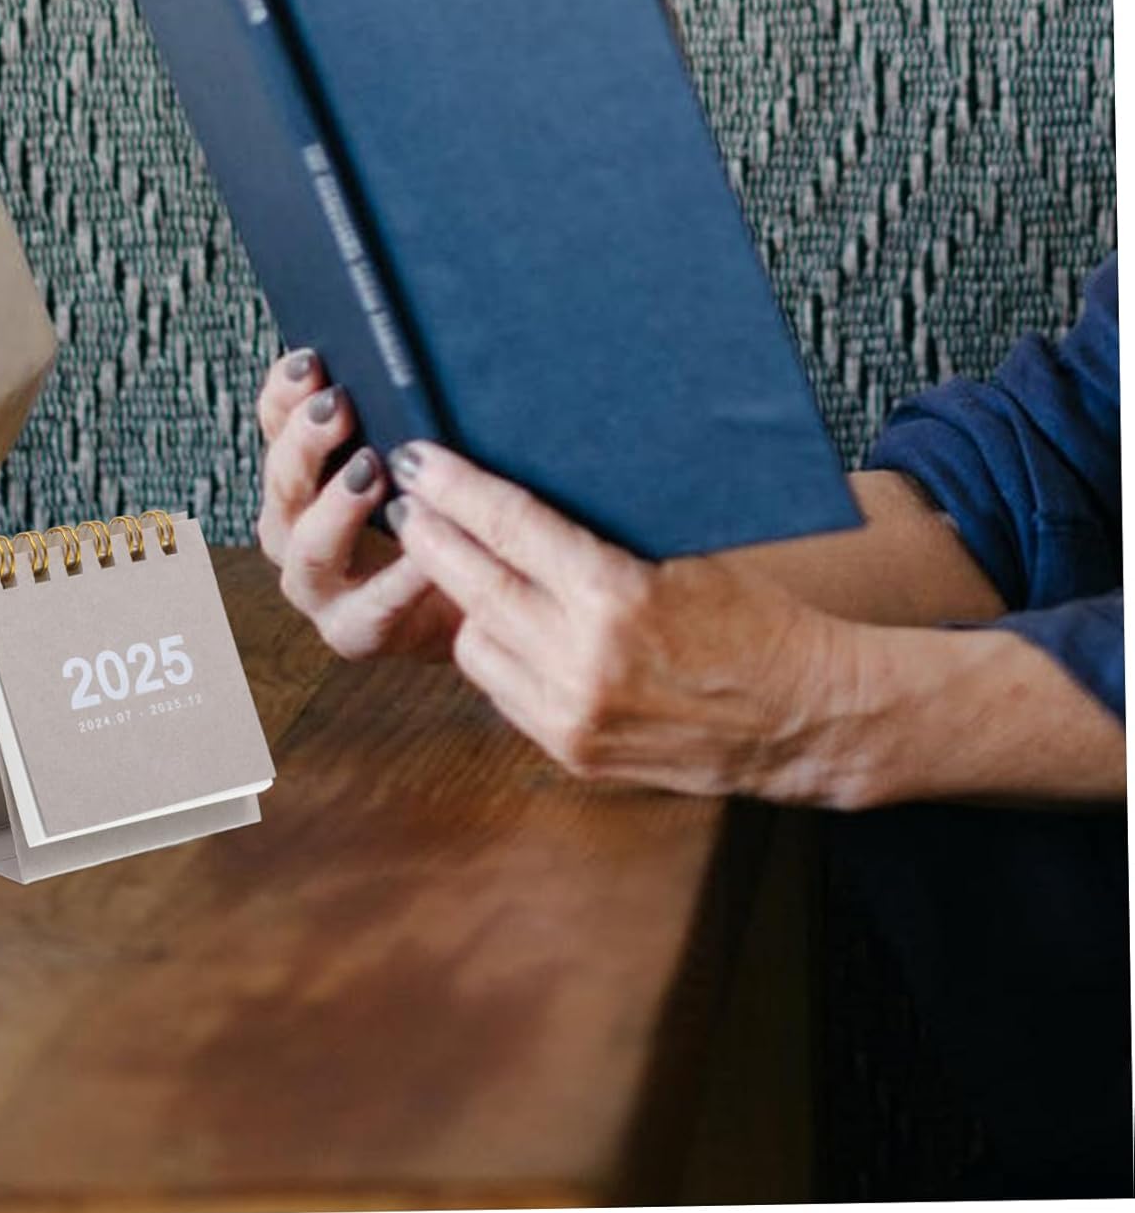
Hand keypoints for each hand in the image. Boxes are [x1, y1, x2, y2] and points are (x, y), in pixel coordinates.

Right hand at [254, 350, 460, 659]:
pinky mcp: (353, 631)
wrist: (474, 605)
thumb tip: (408, 360)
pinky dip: (398, 578)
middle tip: (338, 407)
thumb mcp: (418, 460)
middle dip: (305, 442)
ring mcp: (318, 586)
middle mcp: (294, 529)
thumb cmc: (443, 516)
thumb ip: (400, 416)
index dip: (285, 393)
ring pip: (308, 548)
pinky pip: (372, 606)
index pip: (276, 423)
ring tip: (372, 473)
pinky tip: (425, 552)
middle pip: (283, 481)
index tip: (311, 361)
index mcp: (300, 476)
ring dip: (336, 509)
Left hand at [386, 440, 857, 801]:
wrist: (806, 719)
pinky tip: (505, 623)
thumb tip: (516, 498)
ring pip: (472, 642)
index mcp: (616, 597)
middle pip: (471, 583)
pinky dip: (497, 651)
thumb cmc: (755, 619)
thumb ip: (595, 539)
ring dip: (462, 600)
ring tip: (463, 564)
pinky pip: (500, 689)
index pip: (508, 527)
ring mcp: (571, 715)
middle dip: (429, 534)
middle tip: (407, 500)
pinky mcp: (571, 752)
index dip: (454, 487)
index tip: (417, 460)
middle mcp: (582, 661)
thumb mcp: (681, 557)